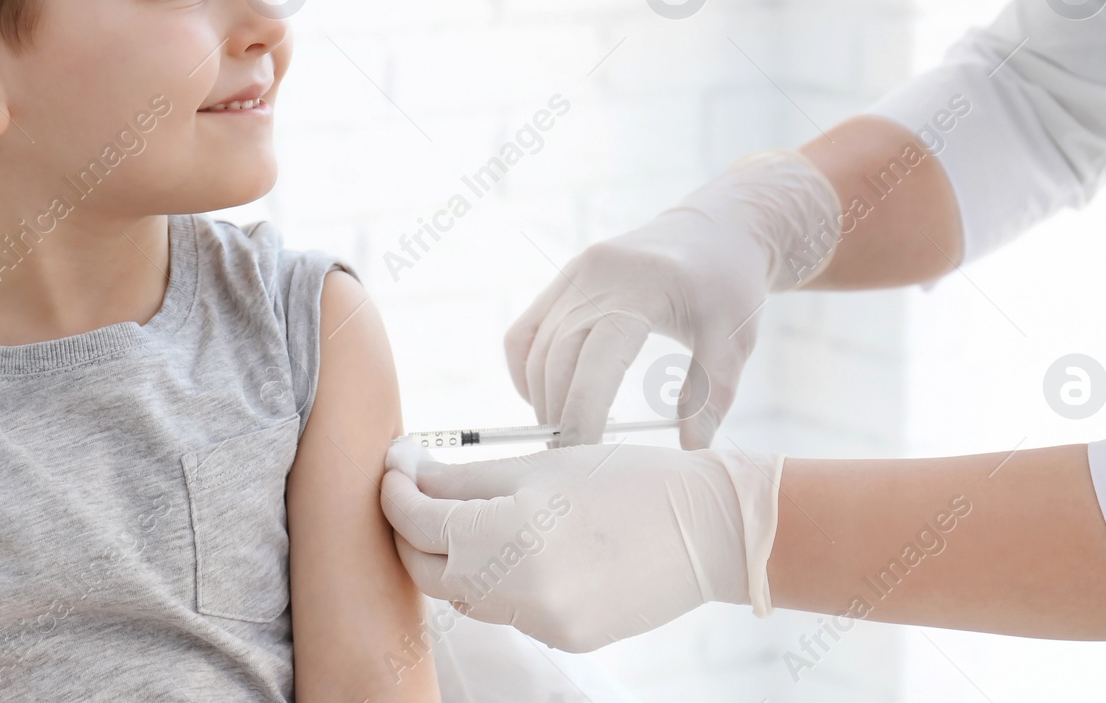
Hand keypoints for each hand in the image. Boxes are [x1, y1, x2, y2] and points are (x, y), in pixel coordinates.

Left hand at [379, 440, 783, 653]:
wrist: (710, 529)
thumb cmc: (626, 480)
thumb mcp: (539, 466)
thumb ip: (465, 480)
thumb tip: (408, 475)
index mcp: (511, 530)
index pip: (418, 521)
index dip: (395, 492)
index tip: (395, 466)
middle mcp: (521, 587)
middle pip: (428, 568)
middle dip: (411, 530)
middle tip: (414, 490)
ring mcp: (543, 621)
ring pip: (464, 594)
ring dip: (452, 557)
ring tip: (464, 515)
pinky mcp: (564, 639)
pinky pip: (507, 610)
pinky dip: (497, 580)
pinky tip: (519, 548)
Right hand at [504, 150, 841, 447]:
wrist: (719, 227)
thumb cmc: (730, 284)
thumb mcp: (735, 338)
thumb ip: (711, 394)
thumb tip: (691, 450)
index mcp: (642, 288)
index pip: (597, 359)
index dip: (583, 411)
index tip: (584, 455)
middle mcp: (598, 275)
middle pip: (557, 356)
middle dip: (558, 413)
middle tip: (571, 460)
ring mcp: (576, 272)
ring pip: (536, 346)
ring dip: (541, 396)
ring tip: (563, 436)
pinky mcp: (566, 277)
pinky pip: (527, 330)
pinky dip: (527, 369)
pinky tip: (548, 399)